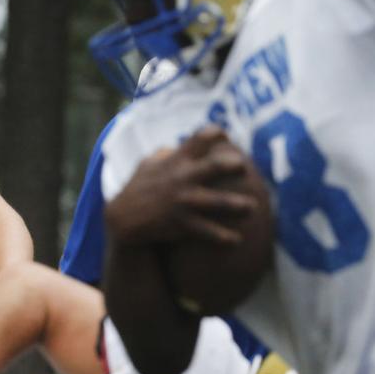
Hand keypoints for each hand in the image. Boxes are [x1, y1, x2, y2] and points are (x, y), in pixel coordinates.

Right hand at [105, 126, 257, 245]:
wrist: (122, 220)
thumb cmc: (138, 188)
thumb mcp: (148, 164)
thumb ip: (168, 152)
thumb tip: (181, 144)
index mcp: (177, 160)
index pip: (201, 138)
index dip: (217, 133)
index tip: (226, 136)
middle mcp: (183, 178)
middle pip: (216, 166)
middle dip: (235, 165)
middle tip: (245, 169)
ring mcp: (184, 202)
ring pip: (219, 203)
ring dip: (239, 206)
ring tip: (252, 208)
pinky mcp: (182, 224)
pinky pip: (208, 232)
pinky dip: (224, 238)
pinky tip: (237, 240)